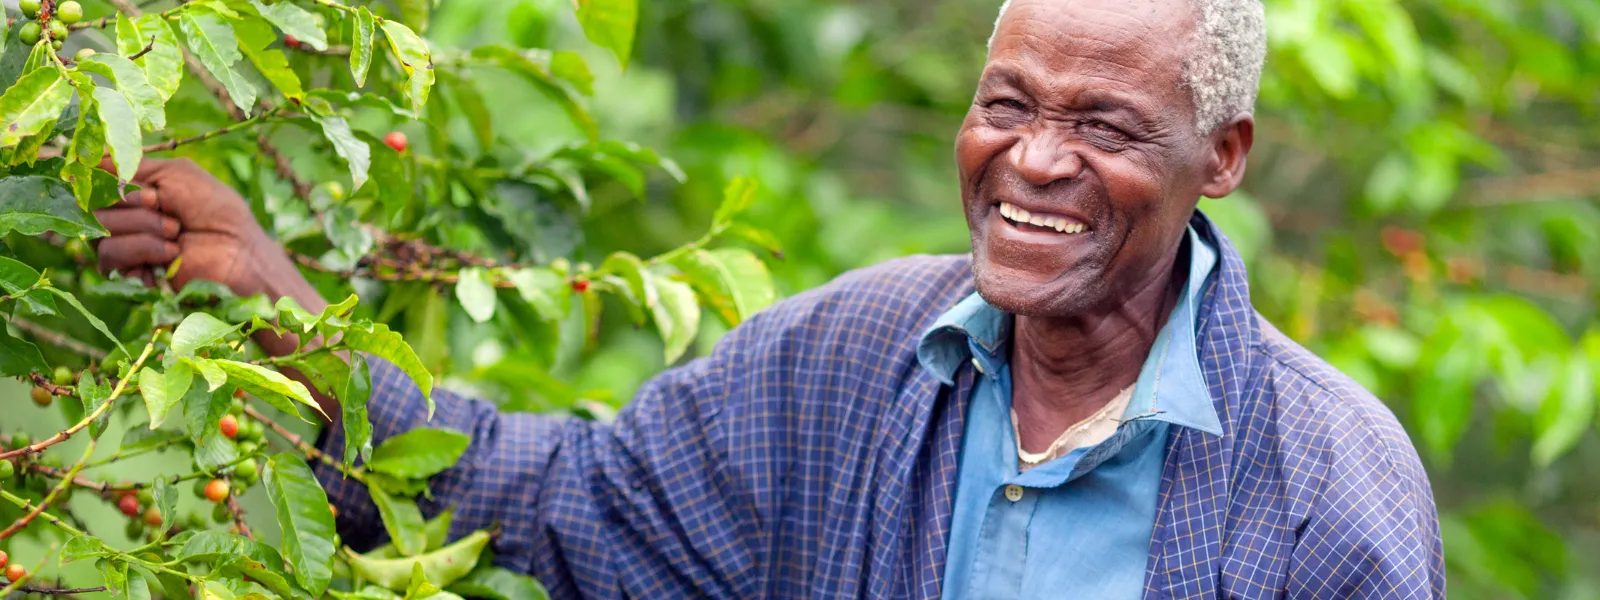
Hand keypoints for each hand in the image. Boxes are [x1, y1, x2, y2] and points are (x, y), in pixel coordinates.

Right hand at [93, 158, 327, 337]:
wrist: (238, 253)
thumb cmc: (217, 210)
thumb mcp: (178, 173)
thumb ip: (134, 165)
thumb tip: (92, 160)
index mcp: (136, 190)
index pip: (96, 179)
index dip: (115, 182)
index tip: (151, 191)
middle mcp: (126, 215)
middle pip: (94, 203)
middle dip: (135, 206)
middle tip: (170, 214)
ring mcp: (126, 244)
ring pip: (101, 229)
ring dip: (144, 229)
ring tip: (176, 237)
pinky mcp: (128, 273)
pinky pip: (109, 255)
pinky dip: (143, 251)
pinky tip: (171, 256)